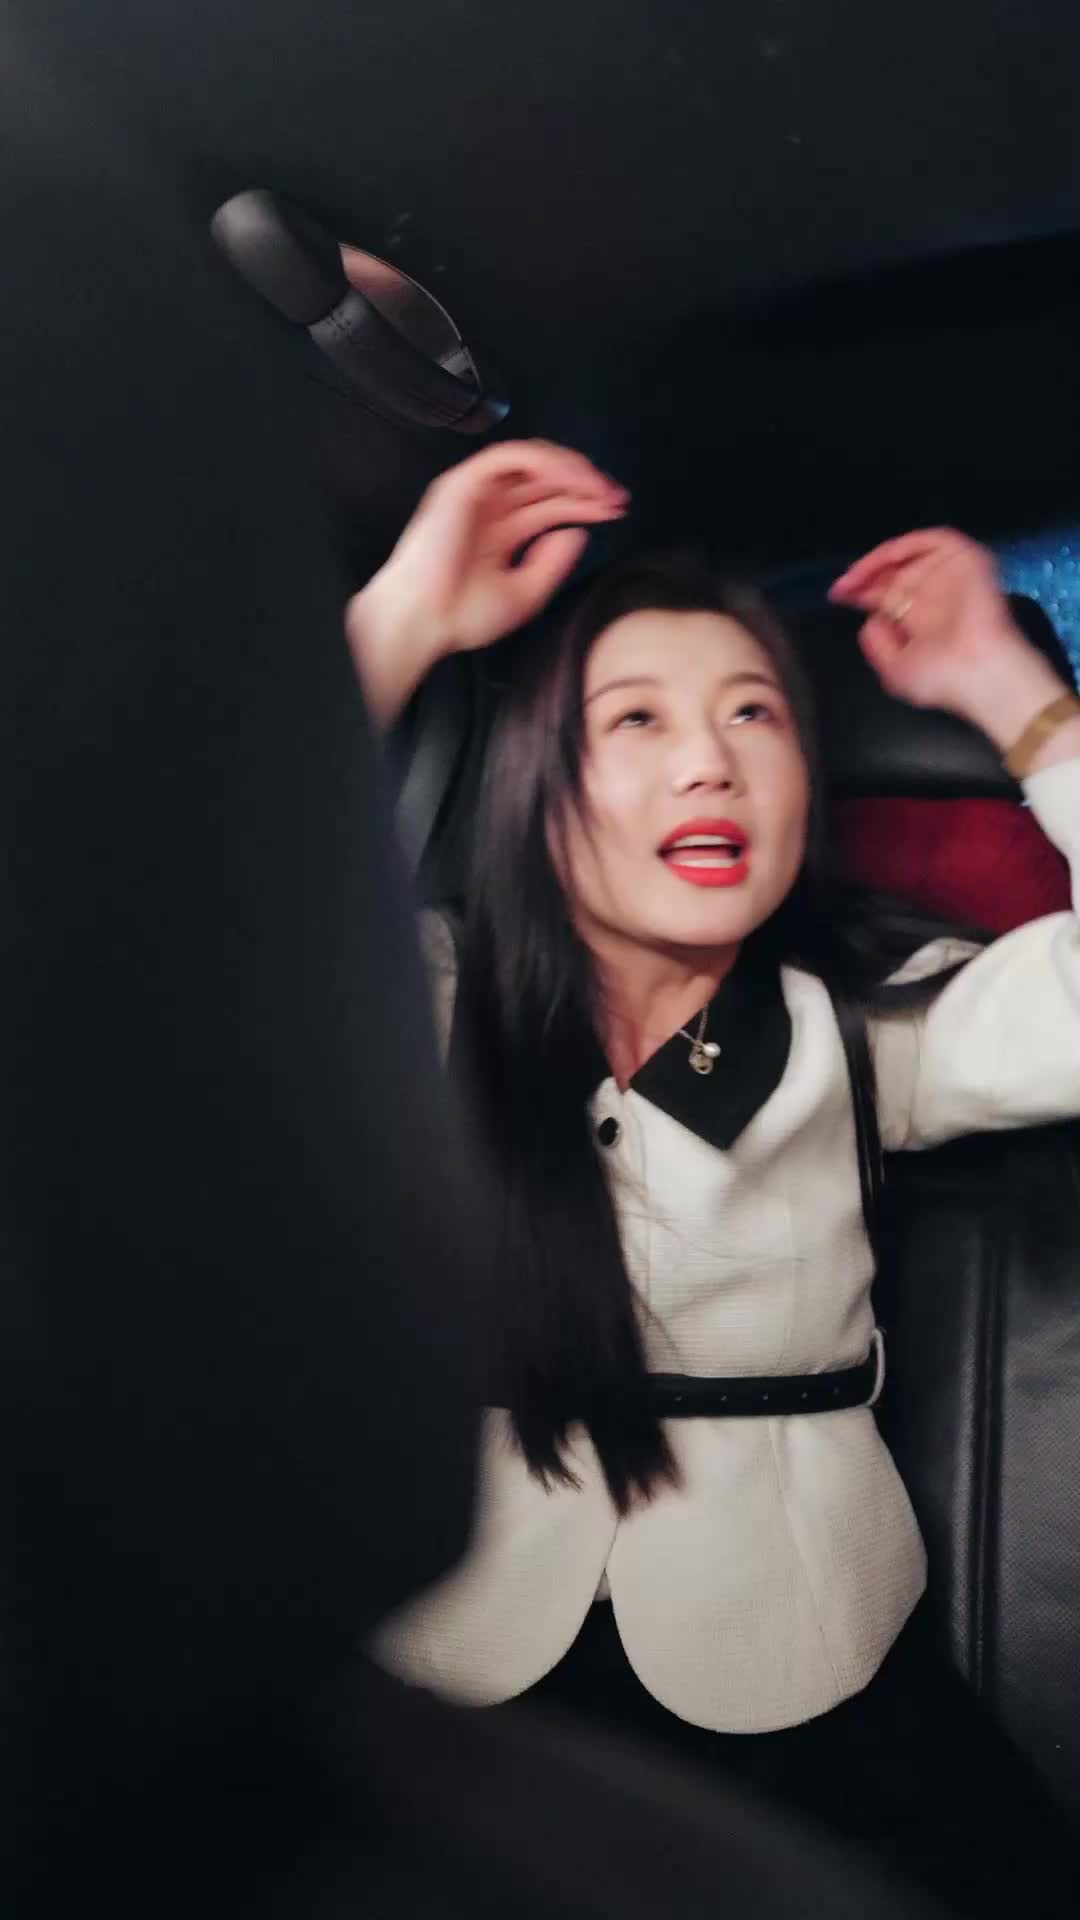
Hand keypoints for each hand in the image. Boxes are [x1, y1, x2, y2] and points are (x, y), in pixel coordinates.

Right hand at [347, 441, 627, 721]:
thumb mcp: (525, 594)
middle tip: (619, 497)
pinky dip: (544, 462)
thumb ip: (553, 563)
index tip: (618, 510)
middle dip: (587, 485)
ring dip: (570, 469)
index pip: (551, 506)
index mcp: (502, 533)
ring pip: (532, 461)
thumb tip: (578, 532)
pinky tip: (570, 479)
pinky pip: (511, 457)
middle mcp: (491, 508)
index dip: (586, 504)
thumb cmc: (460, 616)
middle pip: (547, 483)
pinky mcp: (464, 483)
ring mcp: (477, 493)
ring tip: (599, 488)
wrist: (421, 622)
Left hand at [829, 528, 1067, 749]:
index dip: (860, 591)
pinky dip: (909, 544)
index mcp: (922, 619)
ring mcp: (950, 576)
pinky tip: (887, 558)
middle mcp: (935, 595)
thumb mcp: (894, 670)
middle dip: (864, 576)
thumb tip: (870, 621)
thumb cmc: (944, 679)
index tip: (838, 595)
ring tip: (858, 574)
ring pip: (910, 553)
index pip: (887, 595)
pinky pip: (936, 539)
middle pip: (893, 572)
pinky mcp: (967, 561)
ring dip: (880, 559)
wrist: (977, 674)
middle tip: (843, 586)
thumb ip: (876, 644)